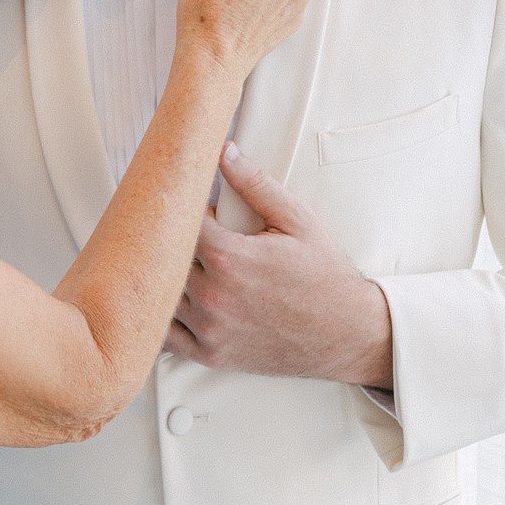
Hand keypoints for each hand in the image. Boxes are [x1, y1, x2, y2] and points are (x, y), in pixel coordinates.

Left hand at [165, 141, 394, 384]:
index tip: (192, 205)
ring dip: (163, 276)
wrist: (344, 333)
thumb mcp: (297, 219)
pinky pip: (164, 336)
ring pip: (159, 294)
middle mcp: (212, 296)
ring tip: (185, 262)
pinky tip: (171, 300)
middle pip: (163, 257)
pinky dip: (160, 317)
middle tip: (183, 231)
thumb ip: (255, 184)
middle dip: (170, 239)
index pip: (177, 221)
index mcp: (229, 257)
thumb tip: (223, 150)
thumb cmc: (322, 275)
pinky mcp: (209, 354)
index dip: (180, 208)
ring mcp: (208, 328)